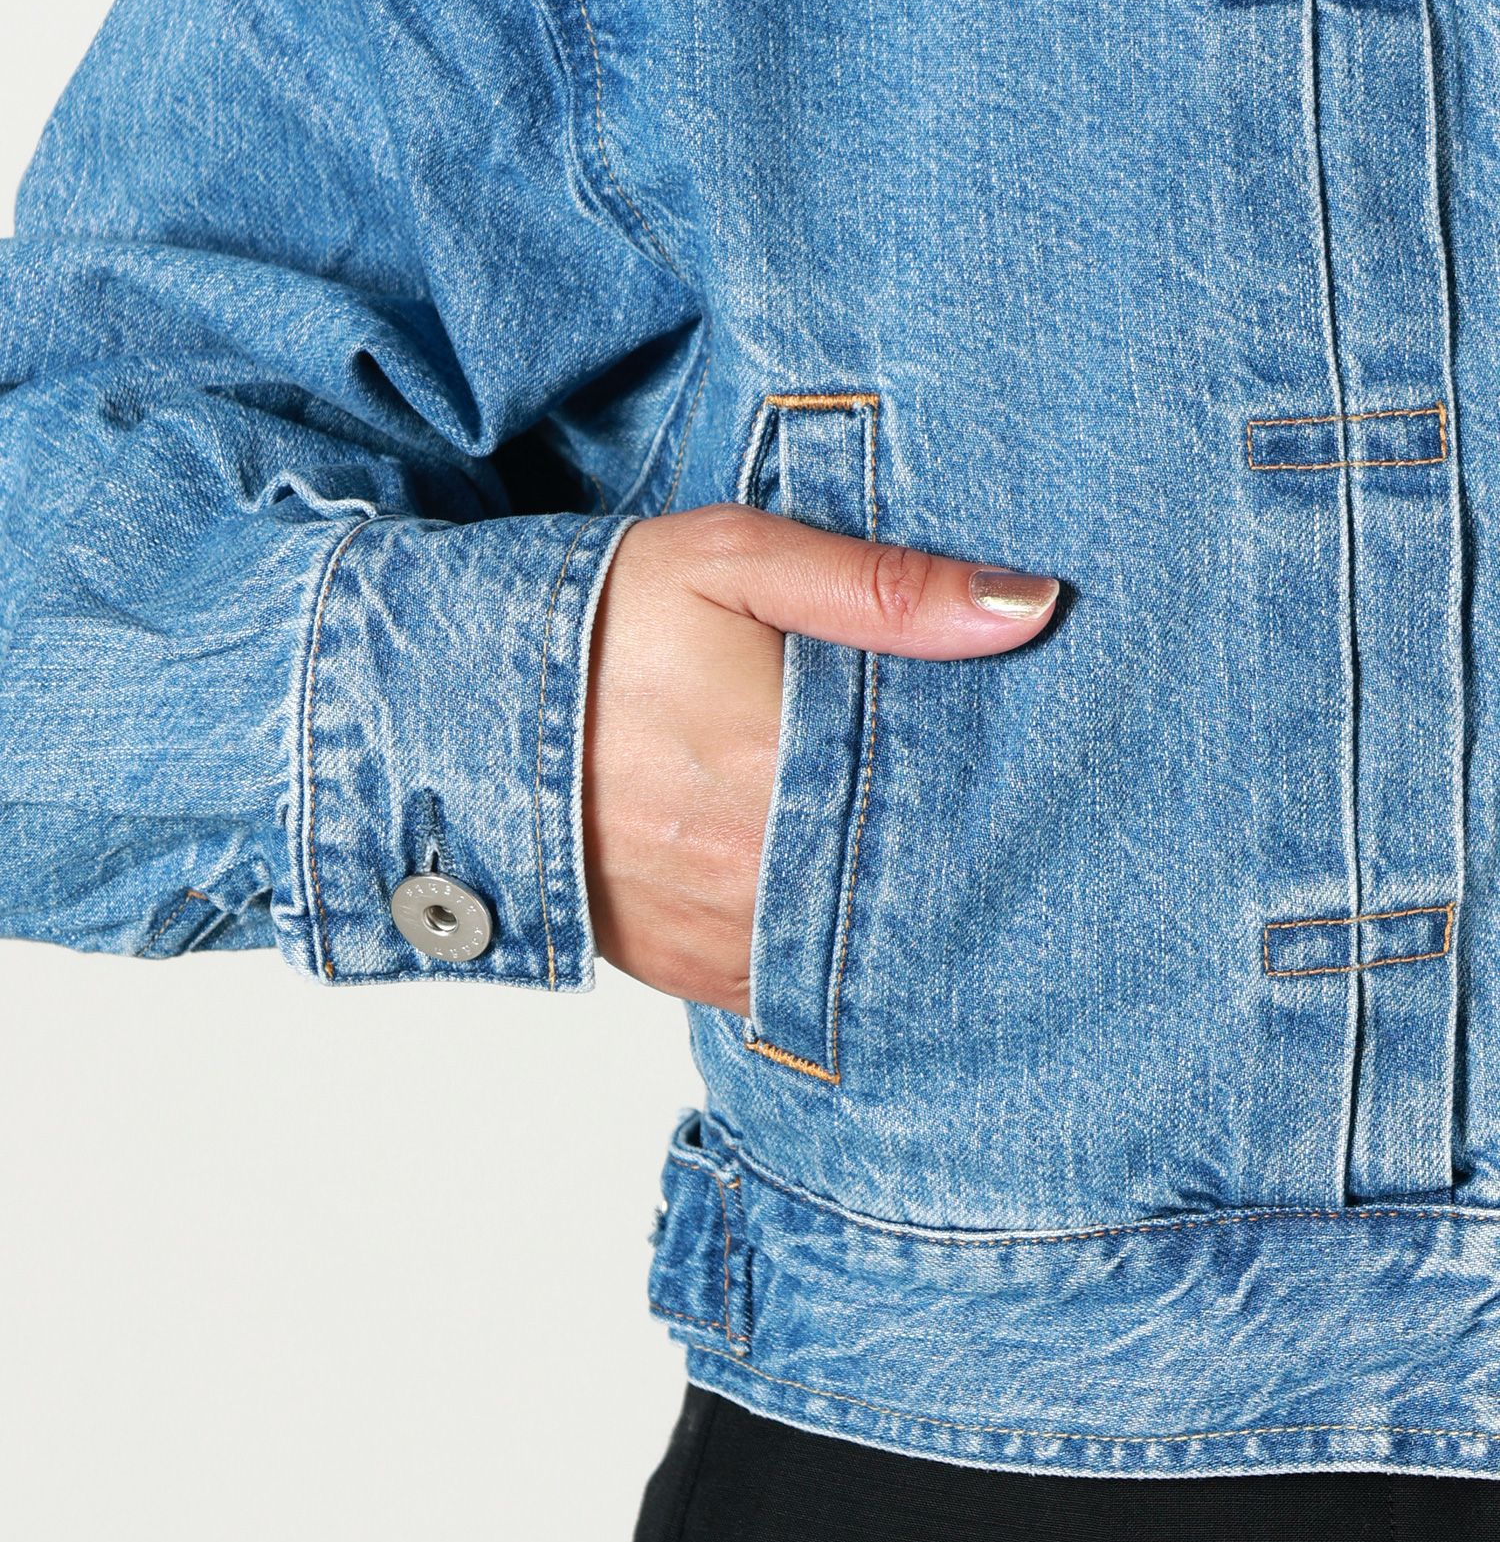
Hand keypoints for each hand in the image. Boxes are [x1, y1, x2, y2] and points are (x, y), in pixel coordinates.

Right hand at [581, 503, 1058, 1013]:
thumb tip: (1029, 606)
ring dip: (878, 906)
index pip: (946, 809)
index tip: (1022, 768)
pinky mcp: (680, 968)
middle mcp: (755, 879)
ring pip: (849, 948)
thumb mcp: (734, 562)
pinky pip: (783, 979)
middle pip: (907, 889)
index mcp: (785, 772)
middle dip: (942, 854)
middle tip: (971, 812)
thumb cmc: (593, 622)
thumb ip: (883, 588)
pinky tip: (824, 889)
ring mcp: (716, 938)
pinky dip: (813, 944)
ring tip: (890, 844)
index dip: (994, 793)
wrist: (450, 704)